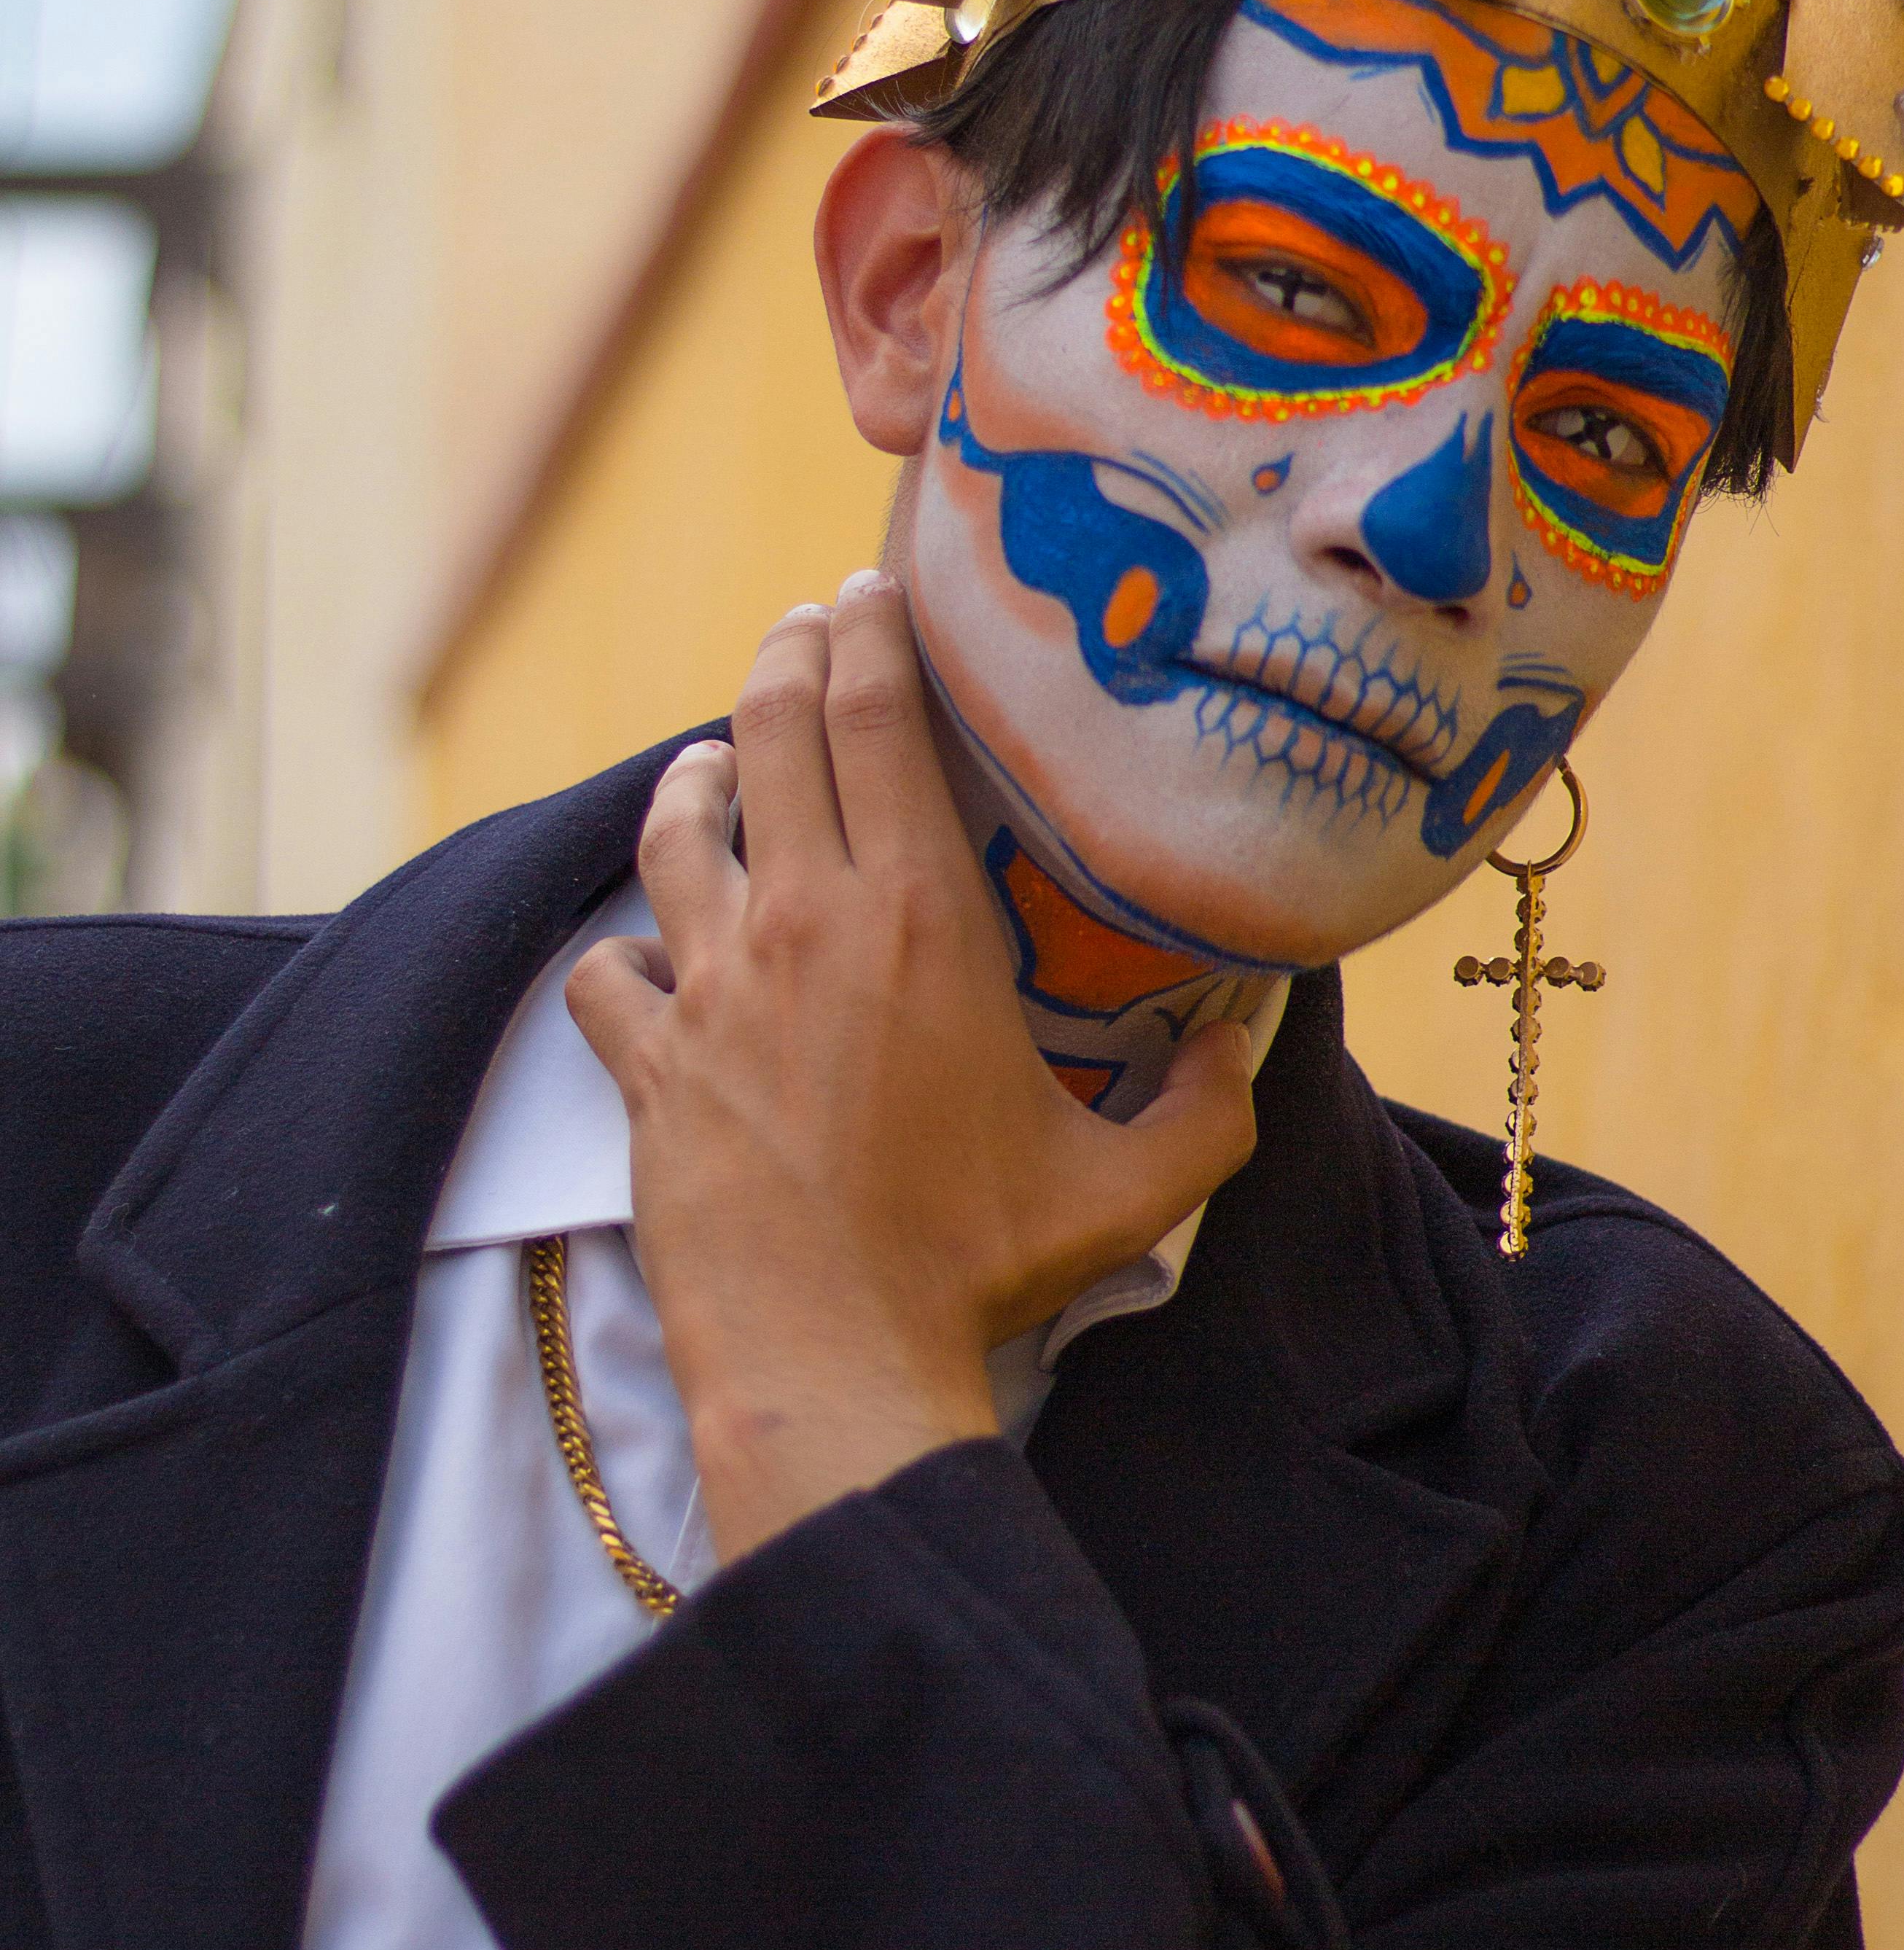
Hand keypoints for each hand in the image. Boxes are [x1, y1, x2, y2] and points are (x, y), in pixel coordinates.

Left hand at [566, 574, 1257, 1558]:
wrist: (831, 1359)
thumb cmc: (979, 1266)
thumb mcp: (1130, 1188)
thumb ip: (1207, 1106)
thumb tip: (1248, 1043)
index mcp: (916, 919)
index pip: (877, 720)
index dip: (868, 635)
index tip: (867, 590)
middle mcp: (800, 924)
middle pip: (769, 732)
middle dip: (783, 658)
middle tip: (800, 629)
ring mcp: (709, 990)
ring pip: (675, 830)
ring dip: (693, 778)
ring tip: (709, 762)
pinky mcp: (647, 1066)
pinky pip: (608, 971)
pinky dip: (623, 952)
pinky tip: (644, 956)